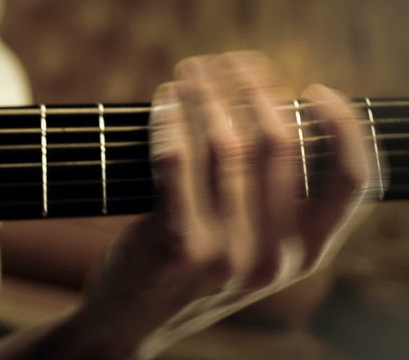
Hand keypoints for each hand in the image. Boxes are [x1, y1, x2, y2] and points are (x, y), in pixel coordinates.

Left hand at [80, 52, 371, 356]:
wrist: (131, 323)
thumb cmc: (188, 272)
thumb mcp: (246, 247)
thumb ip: (267, 200)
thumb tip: (268, 113)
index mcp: (304, 253)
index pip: (352, 180)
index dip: (342, 125)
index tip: (313, 90)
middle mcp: (274, 256)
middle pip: (278, 144)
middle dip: (250, 87)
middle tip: (223, 63)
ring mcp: (227, 252)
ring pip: (226, 143)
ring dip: (206, 93)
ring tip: (189, 74)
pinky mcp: (178, 244)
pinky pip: (178, 158)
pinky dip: (171, 119)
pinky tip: (165, 102)